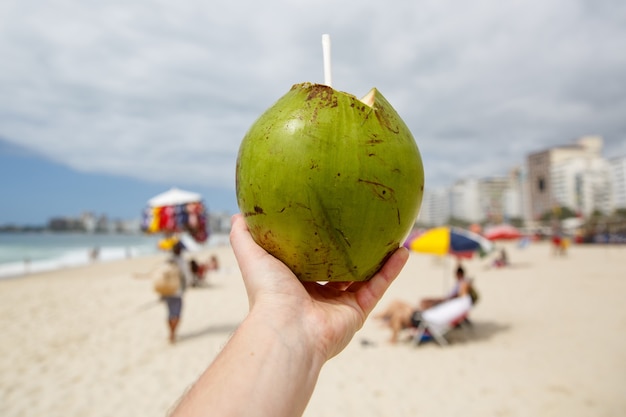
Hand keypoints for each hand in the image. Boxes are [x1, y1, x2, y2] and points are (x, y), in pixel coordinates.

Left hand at [230, 213, 408, 360]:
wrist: (287, 327)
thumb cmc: (268, 292)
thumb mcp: (252, 255)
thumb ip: (244, 235)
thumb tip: (238, 212)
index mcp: (295, 283)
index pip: (310, 259)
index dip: (320, 241)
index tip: (329, 219)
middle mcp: (318, 295)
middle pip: (340, 268)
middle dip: (352, 250)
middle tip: (363, 226)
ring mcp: (339, 305)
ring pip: (364, 277)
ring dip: (379, 257)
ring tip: (391, 233)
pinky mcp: (357, 312)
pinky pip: (378, 287)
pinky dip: (392, 270)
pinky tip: (403, 249)